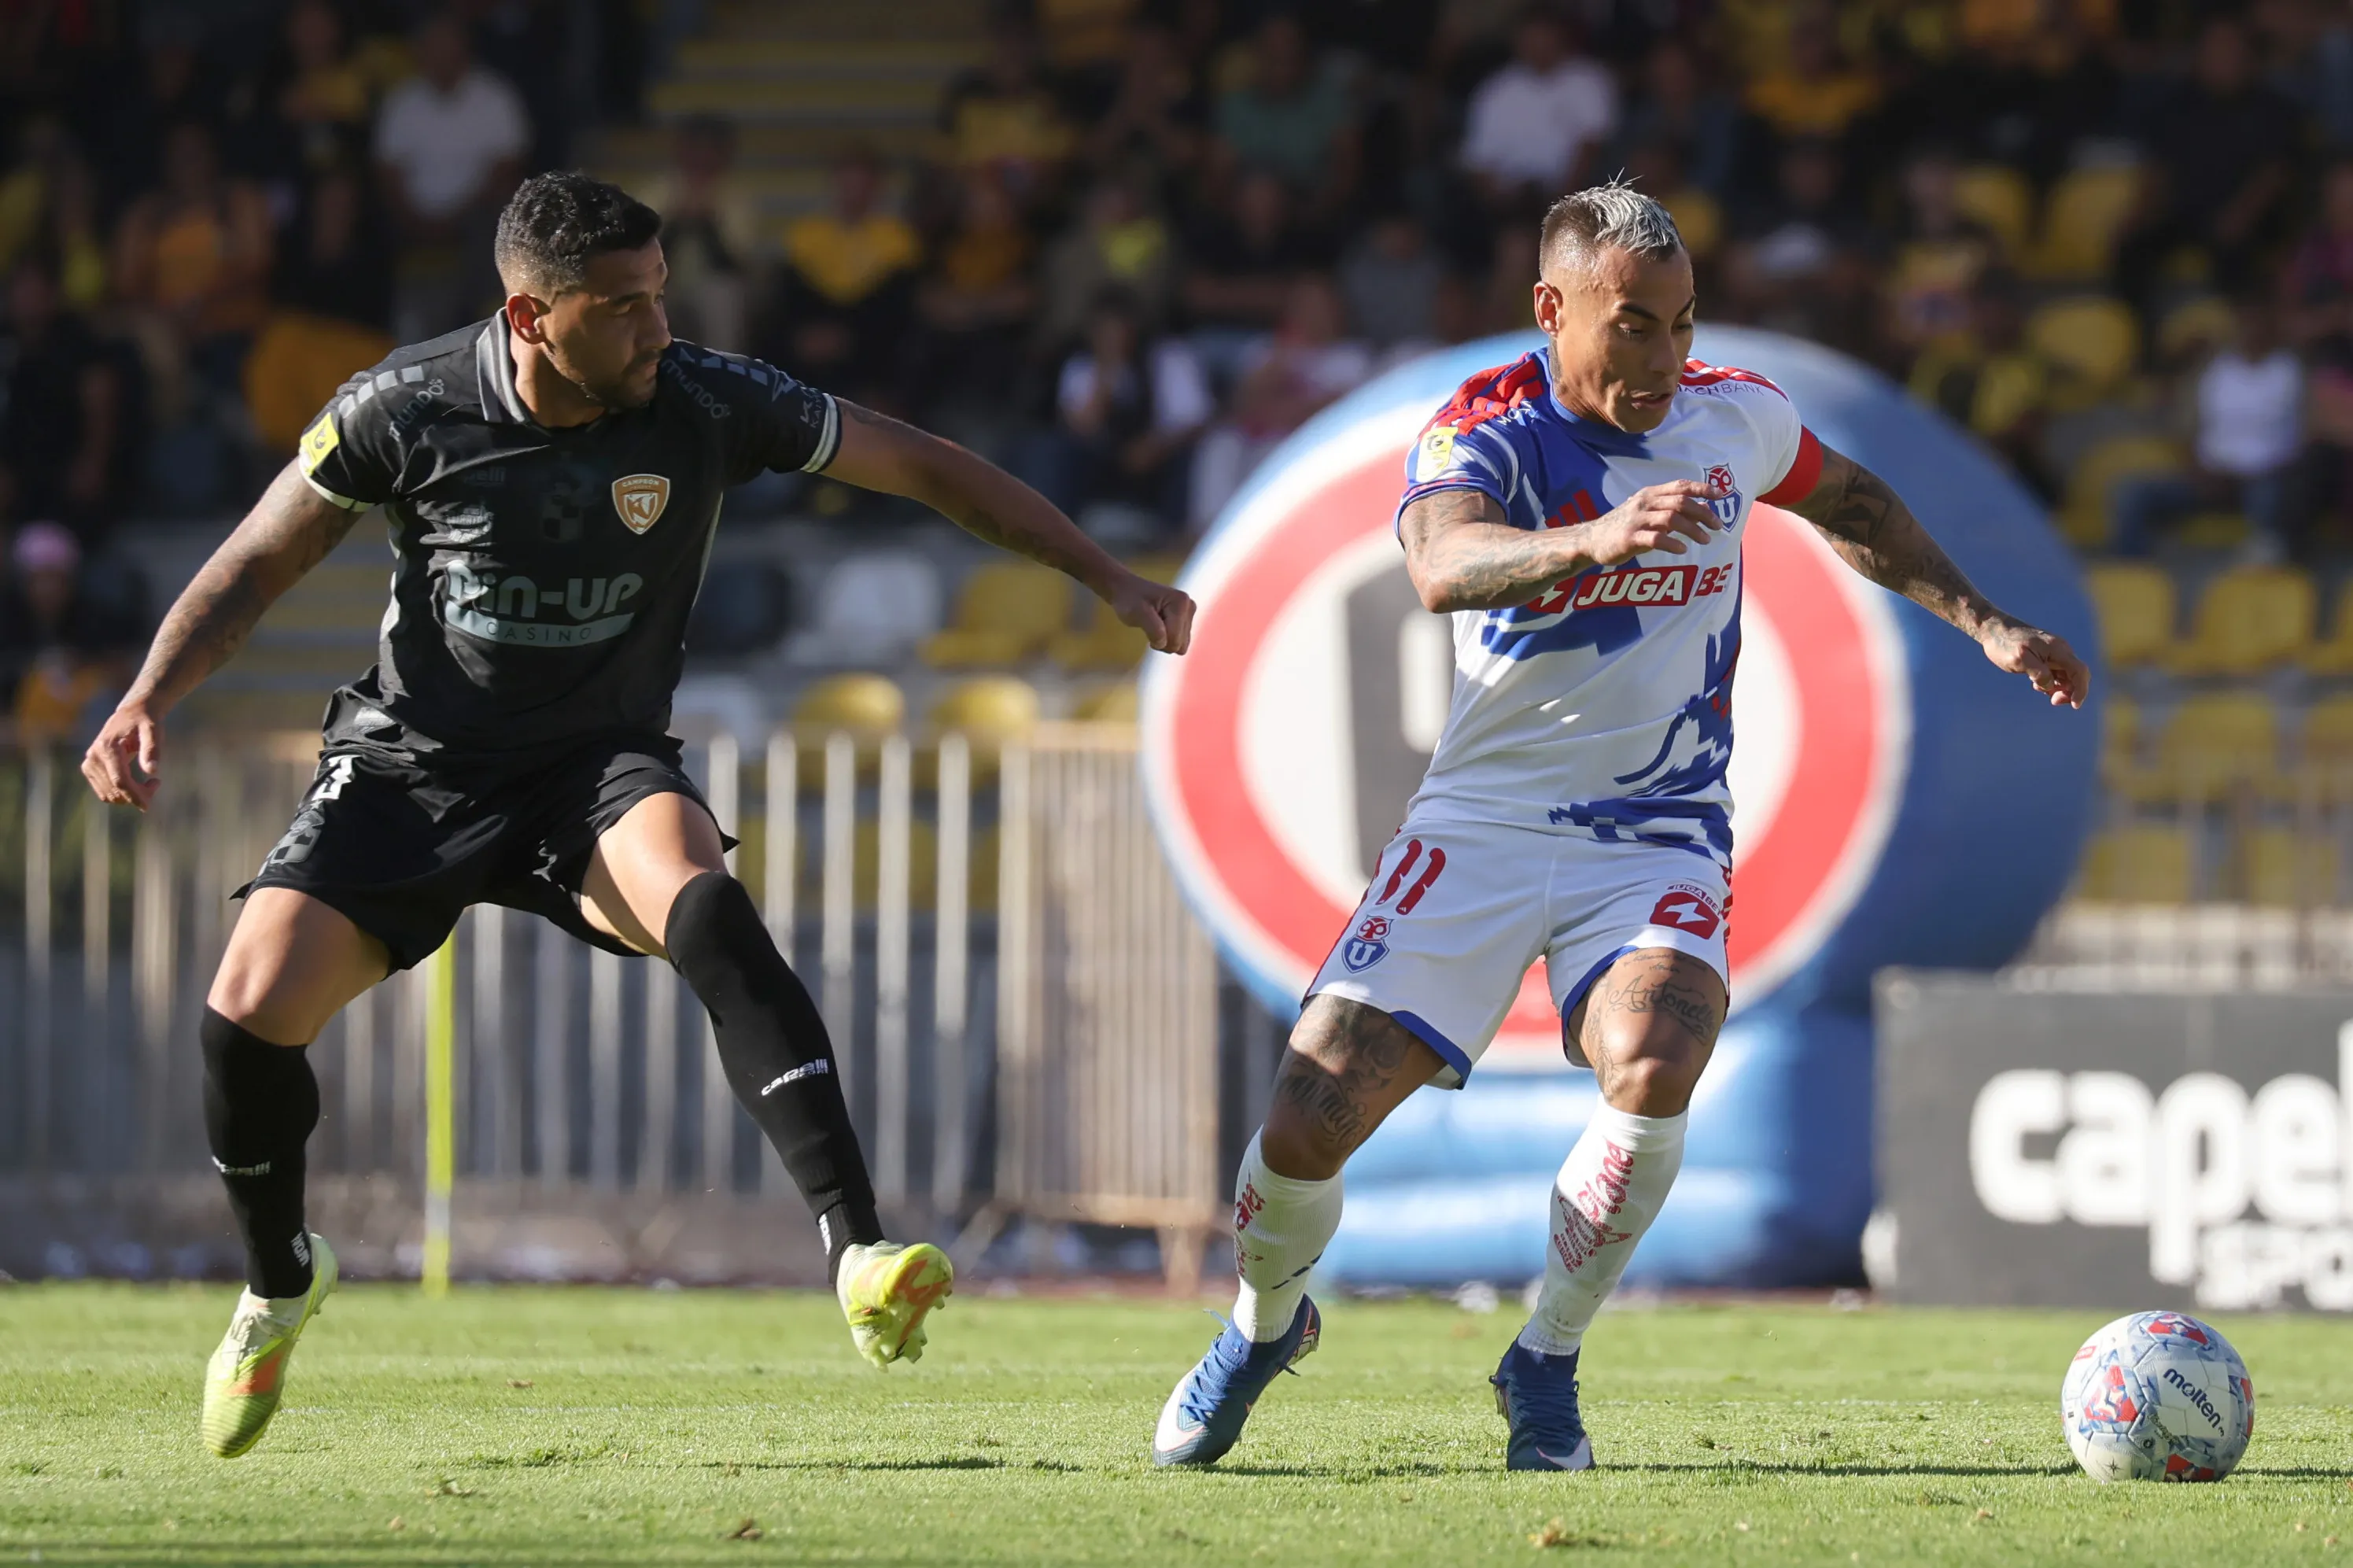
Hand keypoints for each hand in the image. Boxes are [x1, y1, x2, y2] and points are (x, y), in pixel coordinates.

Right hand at [82, 700, 162, 809]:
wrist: (132, 714)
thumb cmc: (145, 721)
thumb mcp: (153, 730)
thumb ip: (152, 749)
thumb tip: (152, 771)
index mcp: (107, 747)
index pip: (119, 780)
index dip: (134, 795)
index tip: (148, 806)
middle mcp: (93, 757)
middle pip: (115, 789)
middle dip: (137, 795)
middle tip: (156, 784)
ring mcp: (89, 764)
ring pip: (109, 795)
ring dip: (130, 796)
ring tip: (150, 782)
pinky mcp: (90, 769)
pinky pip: (105, 792)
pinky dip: (122, 793)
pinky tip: (138, 783)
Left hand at [1107, 570, 1195, 654]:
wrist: (1125, 589)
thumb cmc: (1129, 599)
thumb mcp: (1137, 613)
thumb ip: (1153, 629)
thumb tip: (1164, 644)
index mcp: (1181, 602)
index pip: (1175, 638)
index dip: (1157, 639)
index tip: (1145, 625)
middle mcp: (1189, 606)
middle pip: (1181, 644)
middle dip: (1162, 641)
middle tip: (1148, 626)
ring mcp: (1189, 613)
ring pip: (1181, 645)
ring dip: (1164, 641)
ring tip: (1152, 625)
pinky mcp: (1185, 619)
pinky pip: (1180, 642)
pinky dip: (1167, 638)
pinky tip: (1158, 626)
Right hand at [1576, 481, 1719, 564]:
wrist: (1591, 540)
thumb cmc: (1624, 526)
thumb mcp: (1649, 512)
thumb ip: (1673, 509)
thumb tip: (1704, 505)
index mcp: (1650, 494)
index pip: (1680, 486)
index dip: (1702, 488)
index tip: (1721, 496)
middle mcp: (1644, 503)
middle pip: (1680, 502)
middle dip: (1703, 513)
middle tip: (1718, 526)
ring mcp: (1636, 520)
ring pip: (1671, 519)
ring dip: (1693, 529)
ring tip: (1706, 540)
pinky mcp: (1629, 538)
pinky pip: (1655, 539)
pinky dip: (1672, 544)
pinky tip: (1682, 550)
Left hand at [1980, 619, 2088, 708]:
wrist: (1993, 629)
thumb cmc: (2004, 644)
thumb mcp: (2019, 660)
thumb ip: (2038, 673)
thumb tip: (2051, 686)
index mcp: (2057, 649)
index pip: (2079, 671)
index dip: (2081, 690)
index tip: (2074, 706)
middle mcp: (2060, 650)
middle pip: (2077, 675)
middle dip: (2069, 692)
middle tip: (2051, 700)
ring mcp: (2054, 653)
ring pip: (2067, 676)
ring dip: (2058, 688)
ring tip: (2036, 687)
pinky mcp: (2046, 657)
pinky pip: (2056, 673)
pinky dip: (2051, 683)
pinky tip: (2035, 684)